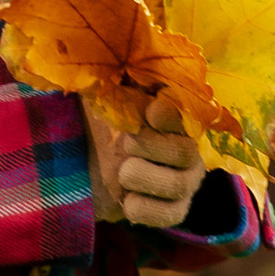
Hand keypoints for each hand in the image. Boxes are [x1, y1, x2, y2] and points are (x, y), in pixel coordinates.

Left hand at [89, 92, 205, 229]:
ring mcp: (184, 181)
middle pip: (187, 151)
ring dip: (146, 177)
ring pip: (179, 185)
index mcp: (176, 116)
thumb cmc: (102, 122)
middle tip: (125, 144)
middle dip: (152, 147)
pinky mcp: (173, 209)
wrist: (86, 164)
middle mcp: (188, 148)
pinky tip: (126, 200)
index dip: (172, 115)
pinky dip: (146, 209)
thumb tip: (118, 60)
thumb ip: (118, 81)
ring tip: (121, 173)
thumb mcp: (107, 97)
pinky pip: (171, 215)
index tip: (150, 112)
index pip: (187, 114)